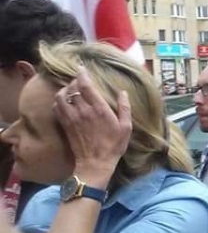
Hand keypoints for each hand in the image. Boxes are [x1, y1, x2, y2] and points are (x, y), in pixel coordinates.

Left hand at [54, 67, 131, 185]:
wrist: (95, 163)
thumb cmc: (113, 146)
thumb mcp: (126, 127)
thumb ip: (125, 108)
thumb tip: (122, 93)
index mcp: (99, 109)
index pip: (86, 85)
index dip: (82, 74)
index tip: (81, 68)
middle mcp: (83, 110)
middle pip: (72, 88)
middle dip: (75, 81)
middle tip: (79, 80)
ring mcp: (72, 117)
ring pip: (61, 96)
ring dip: (65, 90)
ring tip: (70, 89)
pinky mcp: (65, 124)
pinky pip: (57, 107)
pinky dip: (59, 100)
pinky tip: (64, 101)